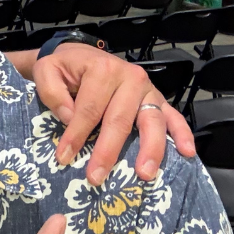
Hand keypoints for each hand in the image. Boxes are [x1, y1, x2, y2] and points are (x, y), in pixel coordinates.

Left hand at [33, 43, 193, 183]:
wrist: (82, 56)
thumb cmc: (65, 69)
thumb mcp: (47, 70)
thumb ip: (52, 91)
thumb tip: (69, 117)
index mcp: (102, 69)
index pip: (88, 109)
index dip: (76, 135)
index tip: (64, 158)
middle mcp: (130, 77)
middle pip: (119, 119)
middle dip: (107, 151)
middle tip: (96, 178)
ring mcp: (148, 89)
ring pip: (151, 120)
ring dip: (150, 149)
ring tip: (144, 173)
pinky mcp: (158, 99)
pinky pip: (174, 116)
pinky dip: (182, 133)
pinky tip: (187, 152)